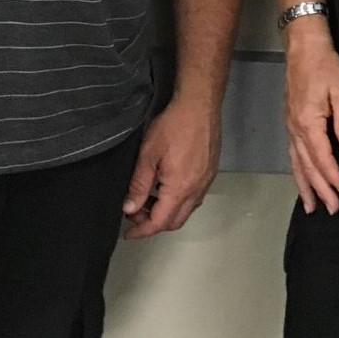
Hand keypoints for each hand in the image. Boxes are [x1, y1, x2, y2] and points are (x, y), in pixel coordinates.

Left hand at [121, 98, 221, 238]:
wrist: (200, 105)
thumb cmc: (172, 126)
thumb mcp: (148, 155)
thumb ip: (138, 185)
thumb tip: (129, 209)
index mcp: (180, 189)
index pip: (160, 222)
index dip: (142, 230)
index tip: (128, 232)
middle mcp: (197, 190)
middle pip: (175, 221)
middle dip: (153, 223)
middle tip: (135, 212)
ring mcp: (206, 181)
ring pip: (186, 210)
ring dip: (166, 211)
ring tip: (148, 198)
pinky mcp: (210, 172)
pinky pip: (195, 197)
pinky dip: (178, 200)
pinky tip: (166, 186)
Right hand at [283, 21, 338, 214]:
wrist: (303, 46)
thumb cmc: (325, 65)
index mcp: (308, 123)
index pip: (322, 158)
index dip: (333, 177)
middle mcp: (295, 129)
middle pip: (307, 166)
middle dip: (319, 189)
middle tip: (330, 210)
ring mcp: (290, 126)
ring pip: (296, 163)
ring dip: (304, 185)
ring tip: (311, 206)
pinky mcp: (290, 121)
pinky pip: (292, 153)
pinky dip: (297, 170)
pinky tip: (302, 177)